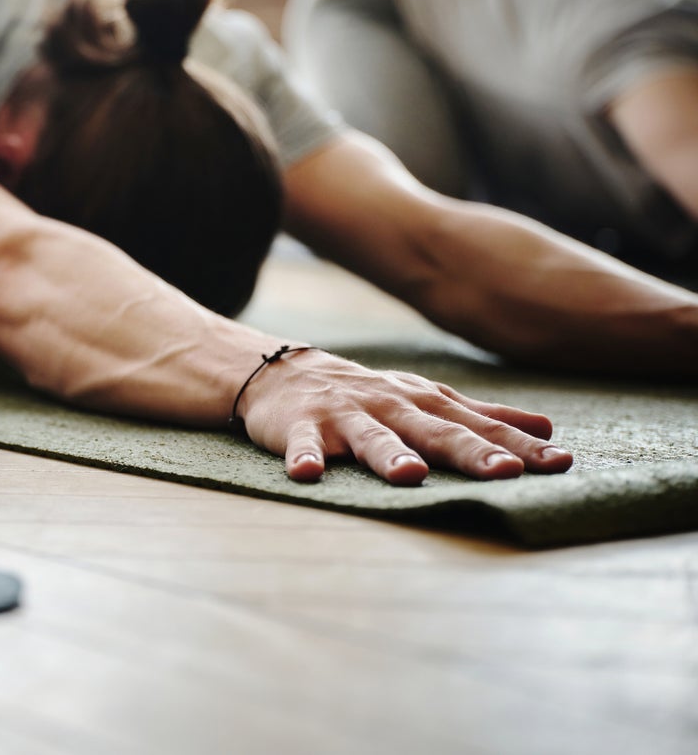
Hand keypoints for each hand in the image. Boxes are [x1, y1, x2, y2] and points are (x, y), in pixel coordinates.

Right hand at [239, 348, 572, 485]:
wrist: (286, 372)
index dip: (518, 445)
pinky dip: (304, 456)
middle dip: (470, 451)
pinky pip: (303, 443)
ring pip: (371, 437)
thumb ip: (483, 417)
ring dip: (390, 454)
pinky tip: (307, 474)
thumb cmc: (368, 396)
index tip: (560, 463)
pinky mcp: (301, 426)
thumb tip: (548, 430)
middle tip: (505, 472)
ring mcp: (345, 416)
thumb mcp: (426, 400)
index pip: (478, 426)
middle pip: (434, 431)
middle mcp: (390, 407)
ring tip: (411, 475)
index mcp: (424, 404)